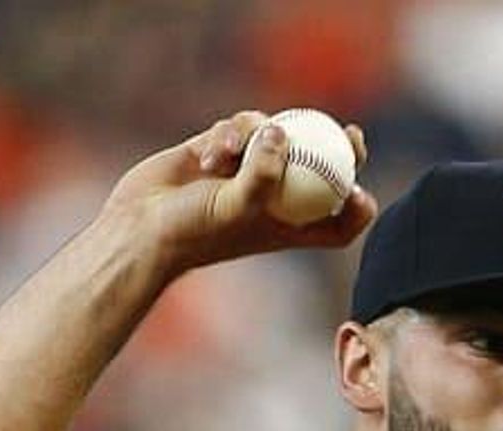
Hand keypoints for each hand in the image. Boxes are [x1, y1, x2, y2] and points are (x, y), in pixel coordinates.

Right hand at [103, 110, 377, 272]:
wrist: (142, 226)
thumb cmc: (195, 231)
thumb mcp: (238, 207)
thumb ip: (263, 173)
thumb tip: (281, 131)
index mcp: (287, 225)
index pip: (335, 220)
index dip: (355, 205)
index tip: (361, 186)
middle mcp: (272, 197)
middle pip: (318, 167)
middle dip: (336, 148)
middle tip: (350, 132)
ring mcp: (246, 171)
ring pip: (274, 135)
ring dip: (257, 136)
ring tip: (227, 156)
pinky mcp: (220, 150)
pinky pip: (239, 127)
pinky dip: (229, 134)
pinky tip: (208, 153)